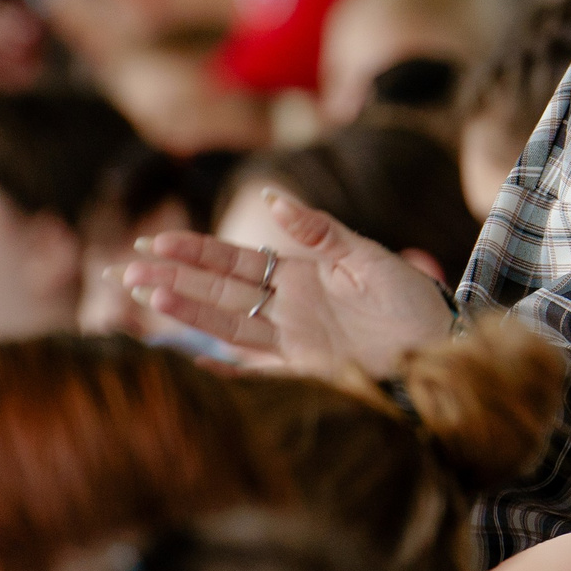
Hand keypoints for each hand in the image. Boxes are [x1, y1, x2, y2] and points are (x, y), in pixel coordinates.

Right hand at [123, 188, 455, 376]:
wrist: (443, 345)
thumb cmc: (410, 298)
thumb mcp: (367, 256)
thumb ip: (320, 230)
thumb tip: (271, 198)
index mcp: (300, 274)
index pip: (236, 259)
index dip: (196, 251)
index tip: (157, 242)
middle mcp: (288, 308)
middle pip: (220, 290)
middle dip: (175, 279)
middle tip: (127, 269)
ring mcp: (293, 341)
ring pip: (229, 324)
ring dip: (191, 312)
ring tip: (149, 299)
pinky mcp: (307, 372)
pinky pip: (258, 370)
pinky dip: (226, 370)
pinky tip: (194, 365)